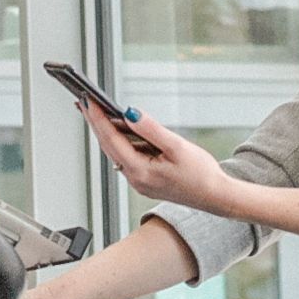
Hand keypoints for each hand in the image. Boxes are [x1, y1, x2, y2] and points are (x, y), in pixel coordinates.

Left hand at [87, 104, 227, 213]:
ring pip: (116, 151)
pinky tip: (119, 128)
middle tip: (83, 101)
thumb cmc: (201, 175)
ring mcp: (139, 180)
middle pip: (108, 146)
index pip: (111, 140)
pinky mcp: (145, 178)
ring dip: (106, 130)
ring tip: (96, 110)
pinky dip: (121, 140)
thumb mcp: (177, 147)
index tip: (88, 101)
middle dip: (95, 122)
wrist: (215, 197)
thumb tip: (130, 113)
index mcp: (140, 172)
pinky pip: (127, 156)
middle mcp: (134, 178)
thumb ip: (151, 129)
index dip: (98, 118)